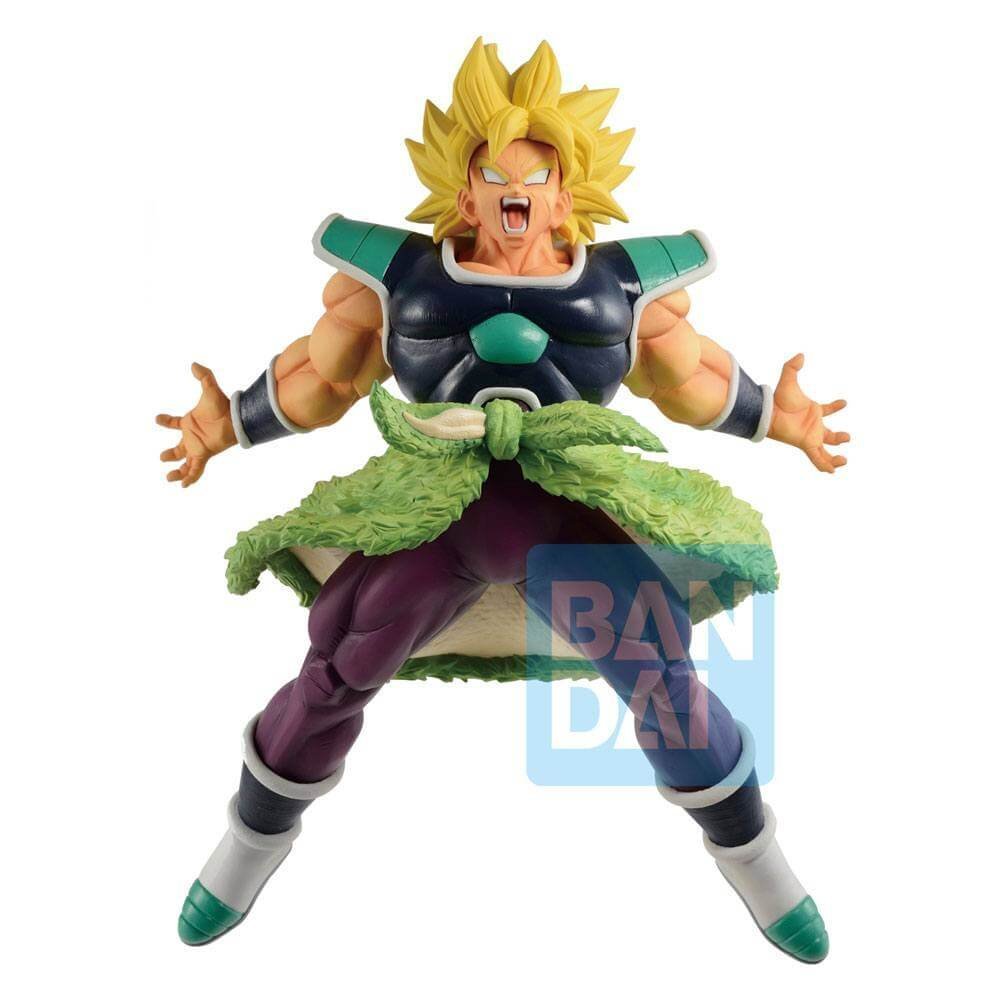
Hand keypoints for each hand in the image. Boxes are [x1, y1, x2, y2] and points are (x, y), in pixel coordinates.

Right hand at [156, 363, 236, 486]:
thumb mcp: (210, 389)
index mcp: (190, 422)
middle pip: (178, 449)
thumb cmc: (223, 405)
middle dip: (170, 455)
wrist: (237, 418)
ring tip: (169, 477)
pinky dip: (190, 478)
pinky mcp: (204, 454)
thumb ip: (204, 376)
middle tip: (162, 457)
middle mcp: (192, 437)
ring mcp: (198, 447)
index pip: (173, 423)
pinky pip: (195, 470)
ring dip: (177, 471)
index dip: (165, 421)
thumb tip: (194, 364)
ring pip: (185, 463)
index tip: (157, 418)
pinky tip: (183, 486)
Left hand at [768, 354, 848, 473]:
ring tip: (844, 460)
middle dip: (839, 438)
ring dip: (834, 456)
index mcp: (813, 411)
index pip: (828, 410)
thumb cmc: (778, 399)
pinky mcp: (807, 444)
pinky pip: (818, 458)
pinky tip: (833, 470)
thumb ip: (792, 367)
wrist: (768, 413)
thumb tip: (800, 354)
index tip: (844, 402)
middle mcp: (813, 426)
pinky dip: (826, 465)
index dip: (836, 406)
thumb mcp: (788, 380)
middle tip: (847, 436)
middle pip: (829, 436)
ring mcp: (811, 436)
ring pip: (825, 450)